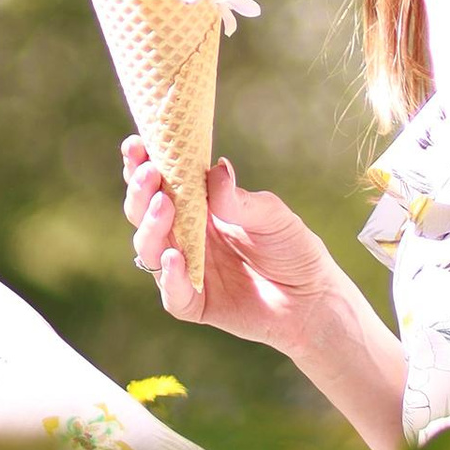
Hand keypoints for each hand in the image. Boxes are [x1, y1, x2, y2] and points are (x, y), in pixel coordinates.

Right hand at [121, 139, 347, 352]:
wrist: (313, 299)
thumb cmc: (292, 248)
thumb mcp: (271, 216)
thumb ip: (239, 200)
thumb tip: (217, 168)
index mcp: (198, 208)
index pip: (161, 183)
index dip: (143, 164)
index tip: (135, 144)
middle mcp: (185, 237)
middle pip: (145, 213)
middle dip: (140, 191)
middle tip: (149, 173)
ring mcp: (186, 270)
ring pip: (150, 249)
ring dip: (151, 227)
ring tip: (162, 205)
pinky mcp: (195, 304)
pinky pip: (173, 293)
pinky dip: (170, 275)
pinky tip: (173, 256)